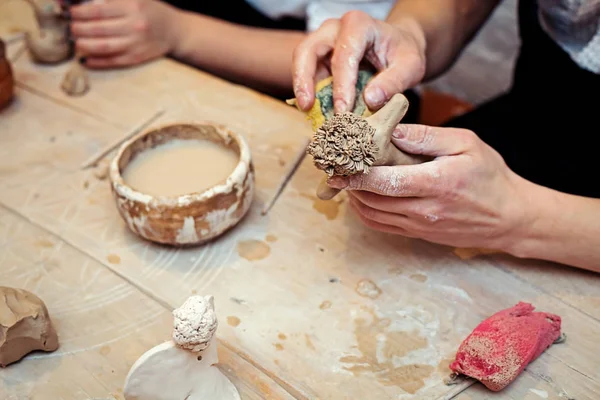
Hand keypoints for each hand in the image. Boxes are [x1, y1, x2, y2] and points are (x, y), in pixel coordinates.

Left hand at [69, 0, 179, 67]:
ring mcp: (135, 44)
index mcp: (132, 6)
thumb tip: (84, 4)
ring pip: (102, 46)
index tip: (70, 12)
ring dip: (83, 45)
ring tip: (75, 42)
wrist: (174, 31)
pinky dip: (96, 61)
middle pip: (97, 29)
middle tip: (71, 28)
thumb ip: (110, 0)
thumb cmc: (150, 10)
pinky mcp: (136, 58)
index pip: (98, 10)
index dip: (79, 12)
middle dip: (78, 29)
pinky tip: (85, 59)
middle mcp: (134, 25)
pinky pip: (112, 61)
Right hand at [292, 11, 425, 112]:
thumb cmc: (403, 53)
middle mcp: (335, 30)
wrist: (398, 48)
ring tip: (307, 111)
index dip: (341, 85)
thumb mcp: (411, 67)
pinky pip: (307, 75)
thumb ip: (393, 82)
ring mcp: (323, 43)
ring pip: (302, 61)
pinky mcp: (319, 59)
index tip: (343, 111)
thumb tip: (370, 100)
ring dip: (302, 88)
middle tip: (307, 106)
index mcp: (359, 25)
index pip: (344, 55)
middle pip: (308, 50)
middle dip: (304, 79)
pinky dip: (309, 93)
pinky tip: (314, 112)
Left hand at [328, 124, 532, 249]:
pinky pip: (382, 226)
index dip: (356, 175)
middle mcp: (424, 210)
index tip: (339, 164)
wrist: (509, 217)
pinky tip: (362, 196)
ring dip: (355, 198)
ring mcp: (419, 226)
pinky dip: (366, 212)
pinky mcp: (418, 234)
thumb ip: (428, 137)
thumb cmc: (490, 176)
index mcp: (436, 183)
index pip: (385, 182)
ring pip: (373, 215)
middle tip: (335, 168)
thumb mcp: (466, 144)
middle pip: (373, 200)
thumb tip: (393, 131)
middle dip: (349, 184)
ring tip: (345, 179)